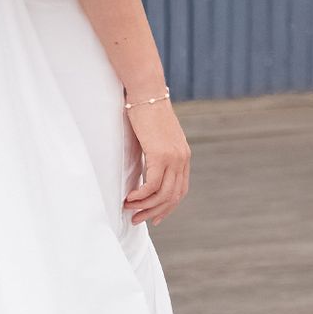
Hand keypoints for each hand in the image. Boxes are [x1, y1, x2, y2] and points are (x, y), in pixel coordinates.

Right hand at [124, 97, 190, 224]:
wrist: (146, 93)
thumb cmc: (146, 112)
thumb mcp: (154, 139)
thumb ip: (155, 156)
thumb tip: (145, 172)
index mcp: (183, 156)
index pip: (180, 190)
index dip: (168, 207)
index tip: (155, 218)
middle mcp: (182, 159)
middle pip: (172, 197)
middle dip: (154, 212)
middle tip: (138, 220)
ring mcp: (173, 158)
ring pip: (162, 194)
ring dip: (144, 206)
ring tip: (130, 210)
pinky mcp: (160, 155)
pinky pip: (151, 185)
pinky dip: (140, 195)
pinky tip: (129, 198)